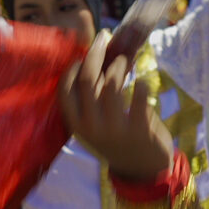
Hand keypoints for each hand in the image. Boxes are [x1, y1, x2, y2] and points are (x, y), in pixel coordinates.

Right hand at [60, 32, 176, 181]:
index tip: (84, 53)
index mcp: (77, 125)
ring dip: (119, 65)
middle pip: (88, 79)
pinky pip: (139, 94)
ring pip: (112, 83)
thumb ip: (93, 98)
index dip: (74, 66)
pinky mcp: (140, 128)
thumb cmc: (117, 139)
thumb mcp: (97, 124)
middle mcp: (92, 127)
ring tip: (124, 61)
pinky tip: (141, 83)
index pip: (65, 89)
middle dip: (95, 53)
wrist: (143, 171)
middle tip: (105, 37)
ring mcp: (115, 129)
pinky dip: (141, 83)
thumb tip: (97, 57)